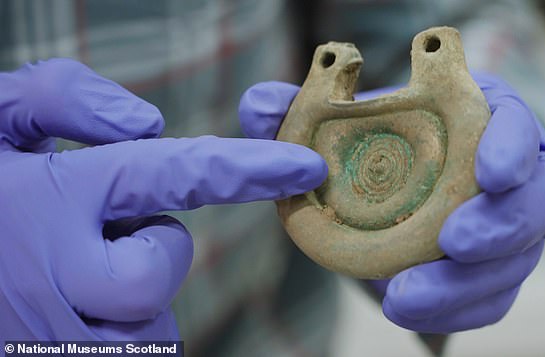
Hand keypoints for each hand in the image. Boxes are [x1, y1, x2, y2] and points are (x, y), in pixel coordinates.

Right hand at [0, 59, 326, 339]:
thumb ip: (67, 99)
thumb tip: (148, 124)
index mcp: (53, 195)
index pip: (173, 173)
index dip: (247, 168)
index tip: (302, 167)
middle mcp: (54, 271)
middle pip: (159, 270)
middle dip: (153, 250)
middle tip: (104, 233)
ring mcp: (49, 329)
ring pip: (143, 320)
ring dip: (127, 290)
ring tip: (71, 268)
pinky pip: (123, 349)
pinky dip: (113, 324)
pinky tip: (68, 301)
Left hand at [239, 76, 544, 333]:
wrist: (400, 181)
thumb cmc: (382, 138)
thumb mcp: (346, 118)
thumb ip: (302, 112)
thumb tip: (260, 106)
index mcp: (484, 117)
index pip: (520, 125)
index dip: (514, 147)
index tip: (489, 172)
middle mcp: (512, 172)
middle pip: (543, 200)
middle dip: (504, 225)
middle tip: (454, 242)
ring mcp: (510, 225)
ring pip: (517, 261)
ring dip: (469, 285)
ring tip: (405, 298)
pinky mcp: (494, 269)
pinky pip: (491, 298)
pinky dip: (456, 311)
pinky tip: (413, 311)